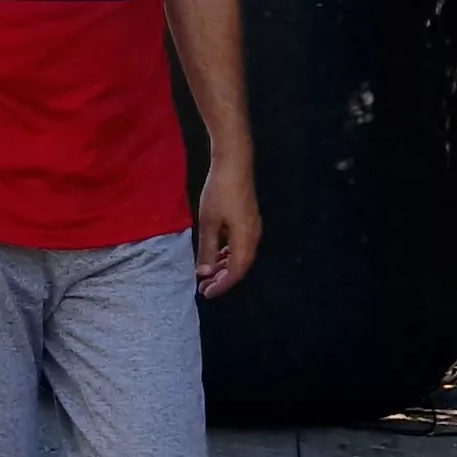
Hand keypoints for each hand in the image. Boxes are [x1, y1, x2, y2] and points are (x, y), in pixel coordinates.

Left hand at [192, 162, 259, 297]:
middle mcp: (253, 237)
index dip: (221, 285)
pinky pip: (240, 245)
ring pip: (240, 256)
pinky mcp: (248, 220)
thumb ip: (207, 249)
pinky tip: (215, 254)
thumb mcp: (208, 222)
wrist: (234, 163)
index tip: (205, 293)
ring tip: (206, 274)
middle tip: (203, 287)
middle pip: (240, 267)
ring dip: (224, 266)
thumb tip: (205, 272)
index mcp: (245, 240)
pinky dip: (227, 253)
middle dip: (222, 278)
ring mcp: (253, 228)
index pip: (235, 272)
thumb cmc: (219, 192)